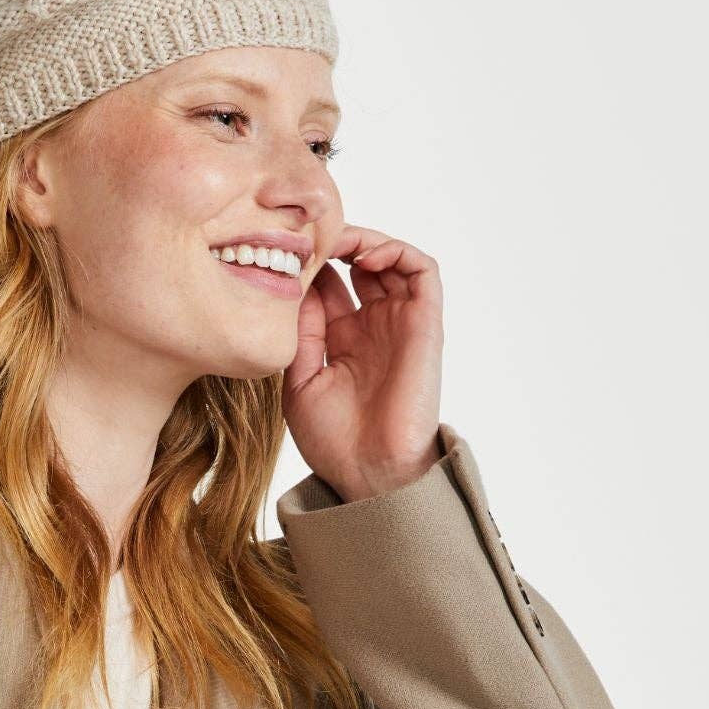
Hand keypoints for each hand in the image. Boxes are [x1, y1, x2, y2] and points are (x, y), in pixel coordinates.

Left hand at [283, 224, 444, 500]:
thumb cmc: (334, 441)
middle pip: (359, 264)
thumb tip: (295, 287)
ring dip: (364, 239)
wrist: (370, 473)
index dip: (310, 264)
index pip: (329, 284)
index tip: (283, 254)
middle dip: (336, 243)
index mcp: (343, 341)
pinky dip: (396, 251)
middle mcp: (374, 327)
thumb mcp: (299, 381)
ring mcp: (400, 324)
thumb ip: (300, 333)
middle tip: (309, 236)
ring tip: (336, 239)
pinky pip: (422, 271)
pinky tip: (365, 256)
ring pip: (391, 260)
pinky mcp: (425, 324)